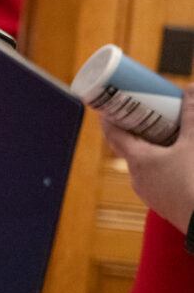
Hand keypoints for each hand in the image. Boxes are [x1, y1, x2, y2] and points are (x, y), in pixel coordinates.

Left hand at [99, 89, 193, 233]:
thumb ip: (192, 116)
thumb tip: (189, 89)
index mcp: (138, 160)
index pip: (113, 134)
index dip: (108, 118)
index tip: (107, 104)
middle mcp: (137, 177)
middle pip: (128, 148)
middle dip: (134, 130)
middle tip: (140, 113)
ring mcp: (149, 193)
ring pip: (144, 164)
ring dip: (149, 148)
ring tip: (162, 133)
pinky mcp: (163, 203)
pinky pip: (156, 177)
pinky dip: (161, 164)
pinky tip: (176, 160)